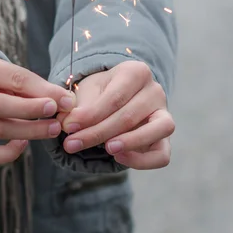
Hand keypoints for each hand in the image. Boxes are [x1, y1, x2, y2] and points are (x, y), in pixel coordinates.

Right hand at [0, 53, 74, 166]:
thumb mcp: (10, 73)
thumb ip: (35, 86)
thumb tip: (67, 102)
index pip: (12, 78)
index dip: (41, 90)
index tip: (65, 100)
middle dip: (31, 111)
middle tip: (56, 117)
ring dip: (29, 132)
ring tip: (52, 129)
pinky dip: (7, 154)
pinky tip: (22, 143)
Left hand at [59, 61, 174, 169]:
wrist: (113, 100)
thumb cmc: (99, 94)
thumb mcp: (86, 93)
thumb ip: (78, 108)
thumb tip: (67, 124)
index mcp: (136, 72)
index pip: (114, 97)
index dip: (90, 115)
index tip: (68, 127)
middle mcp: (155, 91)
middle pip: (129, 116)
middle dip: (97, 133)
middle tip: (71, 144)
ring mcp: (164, 114)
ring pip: (158, 129)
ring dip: (130, 142)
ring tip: (106, 150)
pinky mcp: (165, 139)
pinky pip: (162, 155)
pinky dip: (143, 160)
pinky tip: (119, 158)